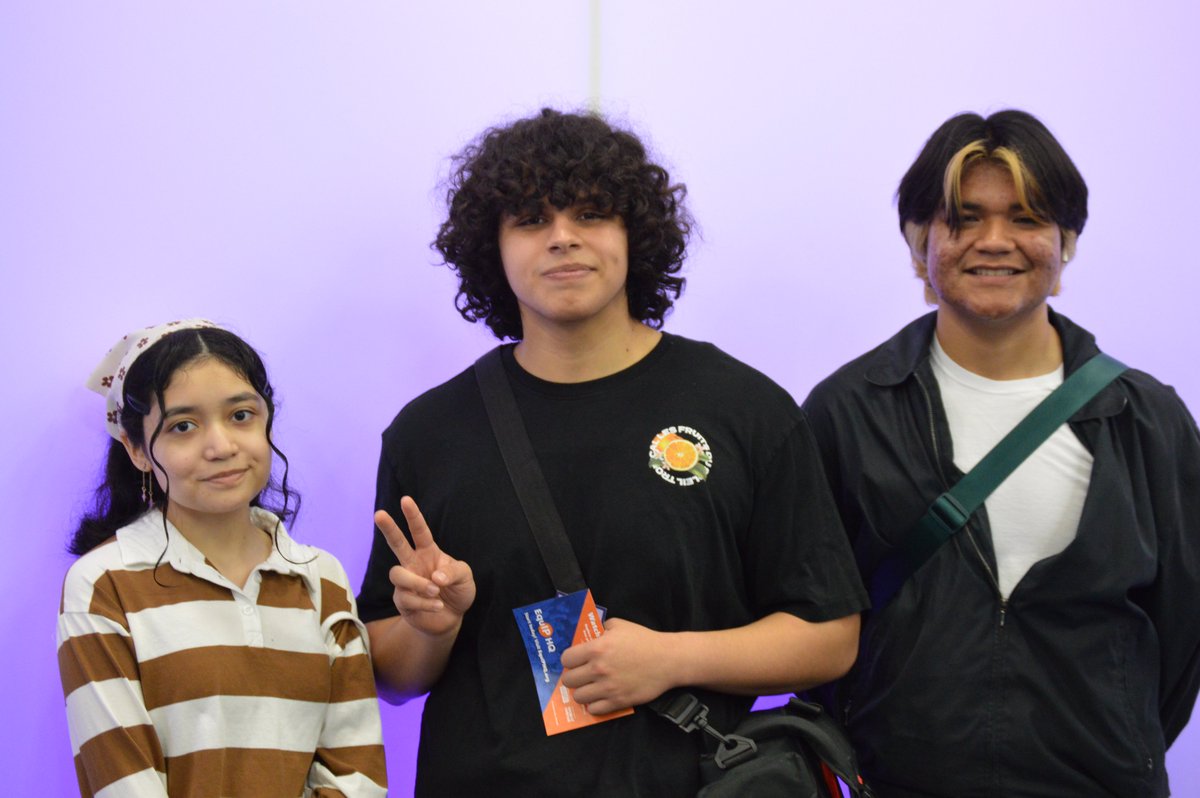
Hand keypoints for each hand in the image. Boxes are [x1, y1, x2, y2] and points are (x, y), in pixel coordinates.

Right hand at [375, 496, 474, 637]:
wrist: (452, 617)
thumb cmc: (457, 591)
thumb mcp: (465, 577)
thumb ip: (453, 572)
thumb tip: (435, 576)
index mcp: (428, 552)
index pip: (419, 531)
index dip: (413, 516)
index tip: (405, 500)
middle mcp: (413, 564)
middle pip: (397, 543)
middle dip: (388, 528)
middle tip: (379, 514)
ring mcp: (405, 583)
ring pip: (397, 574)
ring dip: (417, 583)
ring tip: (435, 591)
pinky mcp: (402, 602)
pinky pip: (406, 599)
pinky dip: (425, 603)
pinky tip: (437, 606)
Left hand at [559, 618, 675, 714]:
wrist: (668, 660)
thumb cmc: (644, 640)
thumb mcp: (619, 625)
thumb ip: (600, 630)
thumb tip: (587, 637)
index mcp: (597, 648)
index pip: (566, 659)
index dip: (569, 660)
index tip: (575, 661)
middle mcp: (599, 669)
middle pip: (569, 680)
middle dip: (573, 676)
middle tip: (581, 674)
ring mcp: (608, 688)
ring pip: (579, 697)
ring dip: (582, 692)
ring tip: (590, 687)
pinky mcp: (618, 701)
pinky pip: (594, 709)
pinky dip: (594, 705)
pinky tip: (599, 698)